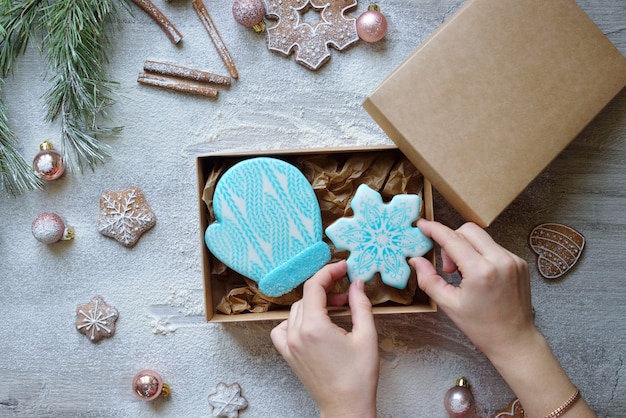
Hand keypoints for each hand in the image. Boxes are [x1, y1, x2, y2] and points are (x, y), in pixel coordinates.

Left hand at [271, 261, 378, 417]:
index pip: (314, 286)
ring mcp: (288, 345)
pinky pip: (283, 328)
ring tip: (337, 308)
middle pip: (306, 297)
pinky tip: (313, 324)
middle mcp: (295, 334)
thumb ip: (360, 304)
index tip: (342, 266)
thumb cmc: (358, 379)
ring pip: (296, 310)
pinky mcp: (287, 355)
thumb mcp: (366, 336)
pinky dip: (296, 320)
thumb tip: (356, 283)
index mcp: (314, 327)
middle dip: (326, 288)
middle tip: (346, 290)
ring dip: (315, 303)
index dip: (329, 271)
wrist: (346, 408)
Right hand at [410, 220, 594, 417]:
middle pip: (468, 230)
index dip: (434, 229)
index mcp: (481, 271)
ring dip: (467, 248)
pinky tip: (479, 276)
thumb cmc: (482, 327)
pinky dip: (481, 255)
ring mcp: (513, 260)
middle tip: (448, 267)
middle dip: (452, 241)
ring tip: (464, 275)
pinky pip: (493, 247)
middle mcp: (500, 260)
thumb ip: (429, 279)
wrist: (515, 340)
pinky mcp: (520, 262)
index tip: (422, 225)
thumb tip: (416, 260)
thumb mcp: (449, 305)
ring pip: (481, 237)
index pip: (452, 239)